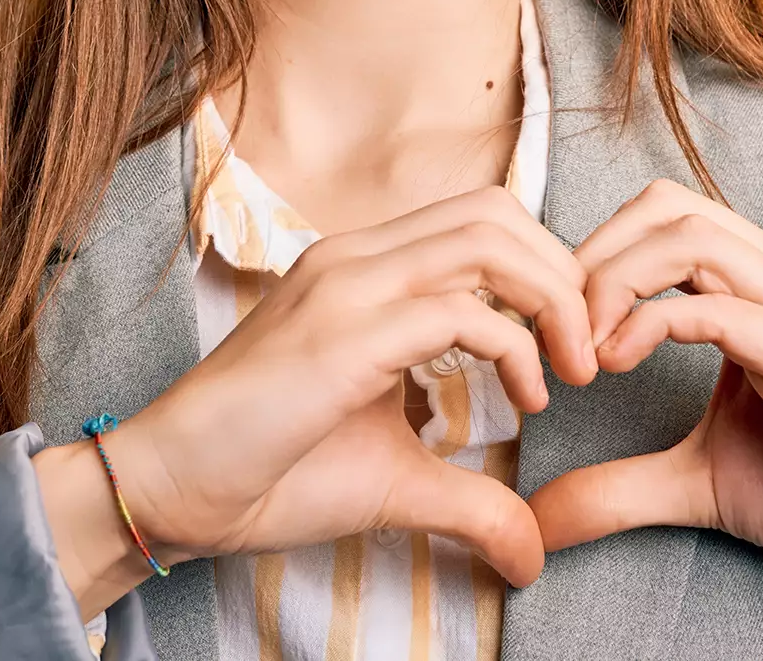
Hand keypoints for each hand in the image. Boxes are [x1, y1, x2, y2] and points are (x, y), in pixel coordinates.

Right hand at [38, 186, 599, 617]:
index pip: (481, 219)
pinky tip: (524, 400)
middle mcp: (357, 257)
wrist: (173, 490)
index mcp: (364, 269)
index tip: (572, 347)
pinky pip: (459, 310)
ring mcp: (347, 286)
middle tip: (590, 352)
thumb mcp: (396, 478)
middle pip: (497, 212)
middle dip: (565, 275)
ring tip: (572, 370)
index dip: (546, 270)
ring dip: (552, 300)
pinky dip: (515, 347)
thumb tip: (531, 550)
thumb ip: (469, 495)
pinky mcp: (344, 334)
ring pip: (487, 239)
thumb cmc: (269, 473)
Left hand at [526, 181, 762, 643]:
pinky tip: (617, 364)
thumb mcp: (700, 481)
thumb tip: (539, 513)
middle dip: (590, 256)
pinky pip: (723, 309)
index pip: (663, 213)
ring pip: (689, 238)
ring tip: (583, 352)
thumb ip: (620, 484)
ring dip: (613, 283)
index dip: (594, 253)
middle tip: (554, 330)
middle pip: (666, 205)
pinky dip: (654, 325)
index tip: (554, 326)